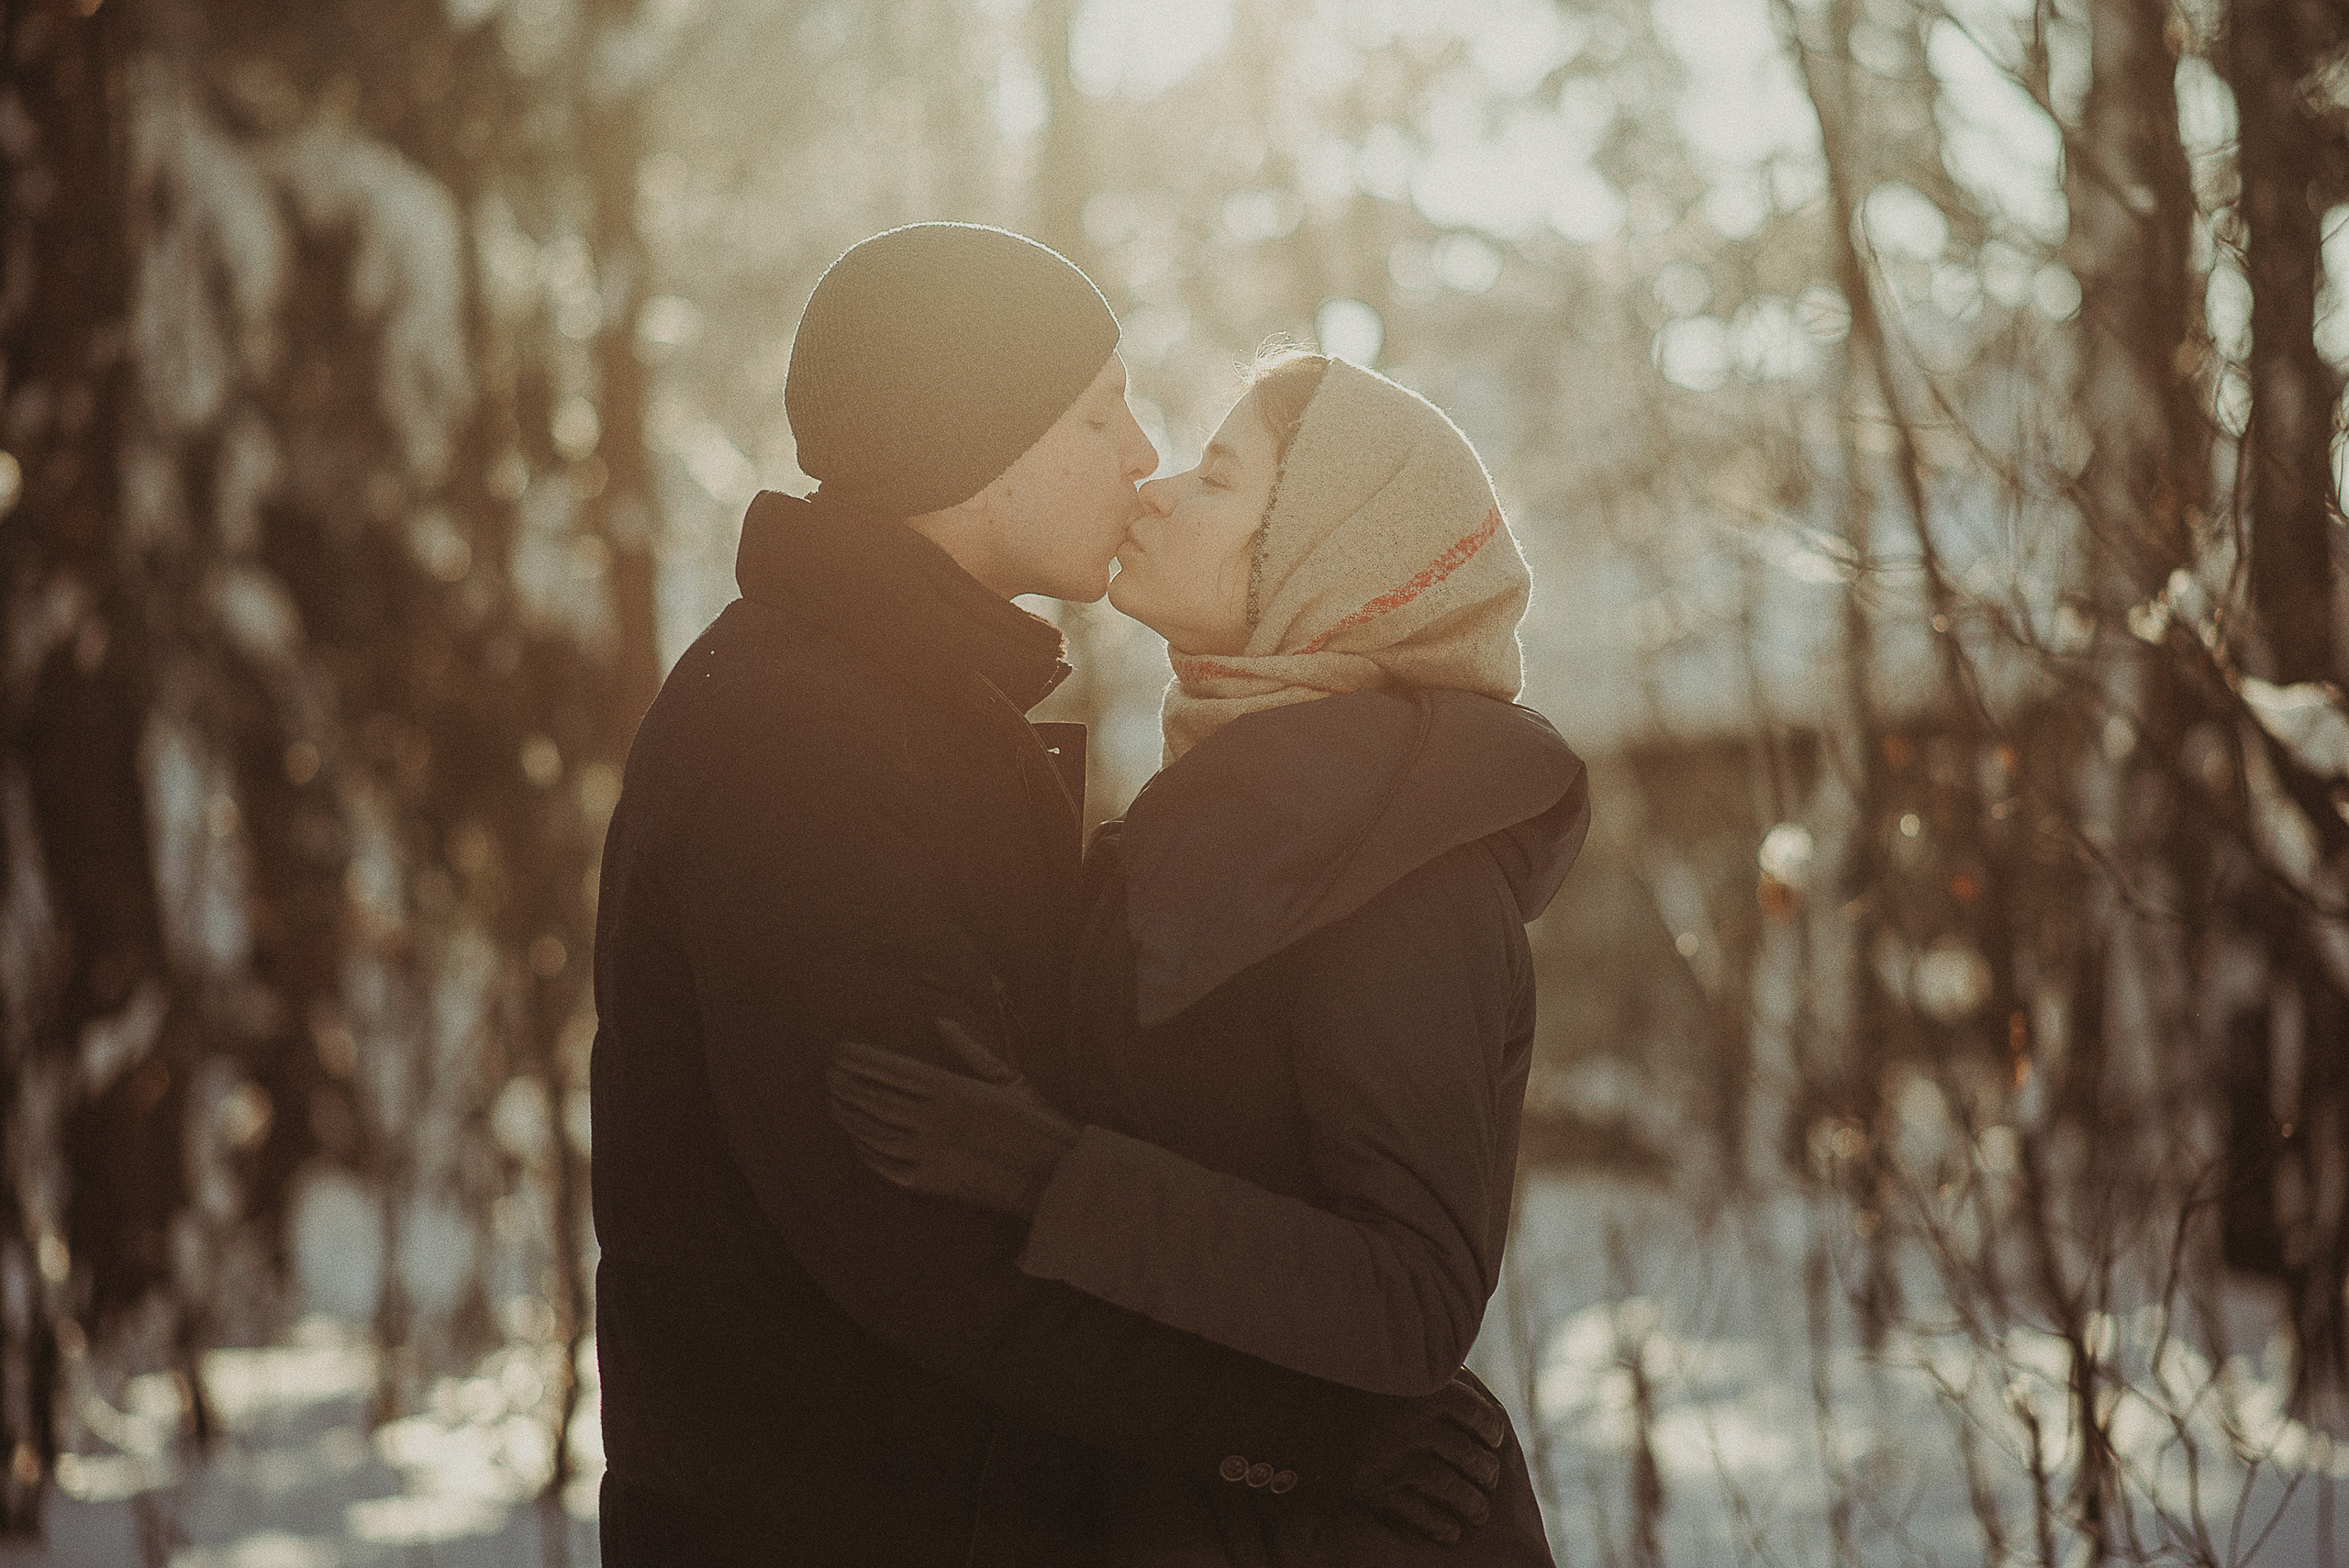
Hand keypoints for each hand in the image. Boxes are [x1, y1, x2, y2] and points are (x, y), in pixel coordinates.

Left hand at [827, 1019, 1081, 1218]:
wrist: (1054, 1176)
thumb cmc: (1036, 1123)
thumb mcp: (1008, 1079)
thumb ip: (969, 1051)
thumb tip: (940, 1021)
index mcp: (954, 1089)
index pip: (893, 1070)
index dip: (862, 1060)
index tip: (839, 1050)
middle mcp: (936, 1119)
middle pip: (876, 1099)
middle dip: (847, 1085)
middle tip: (826, 1074)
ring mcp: (930, 1153)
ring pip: (874, 1132)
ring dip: (849, 1117)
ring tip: (831, 1102)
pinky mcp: (930, 1183)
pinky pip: (886, 1166)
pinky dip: (866, 1153)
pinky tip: (855, 1141)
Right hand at [1340, 1371, 1507, 1543]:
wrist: (1282, 1403)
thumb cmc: (1335, 1373)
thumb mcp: (1381, 1359)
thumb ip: (1415, 1364)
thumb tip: (1451, 1370)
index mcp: (1420, 1386)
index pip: (1474, 1410)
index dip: (1491, 1426)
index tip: (1495, 1437)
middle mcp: (1411, 1424)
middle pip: (1467, 1452)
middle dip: (1486, 1469)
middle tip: (1490, 1477)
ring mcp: (1391, 1458)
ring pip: (1449, 1487)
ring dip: (1471, 1502)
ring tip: (1479, 1511)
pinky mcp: (1369, 1487)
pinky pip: (1415, 1512)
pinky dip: (1438, 1524)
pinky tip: (1448, 1531)